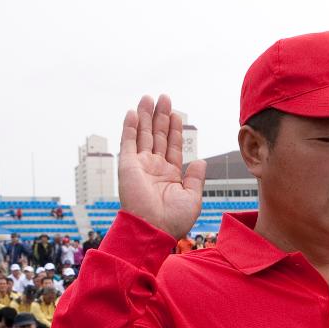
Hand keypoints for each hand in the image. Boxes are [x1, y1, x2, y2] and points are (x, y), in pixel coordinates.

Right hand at [118, 94, 207, 239]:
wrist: (154, 230)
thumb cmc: (174, 220)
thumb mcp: (193, 197)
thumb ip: (196, 177)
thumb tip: (200, 160)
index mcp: (170, 175)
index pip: (172, 146)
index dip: (174, 129)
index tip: (177, 114)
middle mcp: (154, 168)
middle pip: (157, 136)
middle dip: (161, 117)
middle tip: (164, 98)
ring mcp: (140, 166)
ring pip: (143, 135)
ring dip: (145, 116)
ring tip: (149, 98)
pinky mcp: (127, 166)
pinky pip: (128, 143)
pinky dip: (129, 127)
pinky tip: (133, 112)